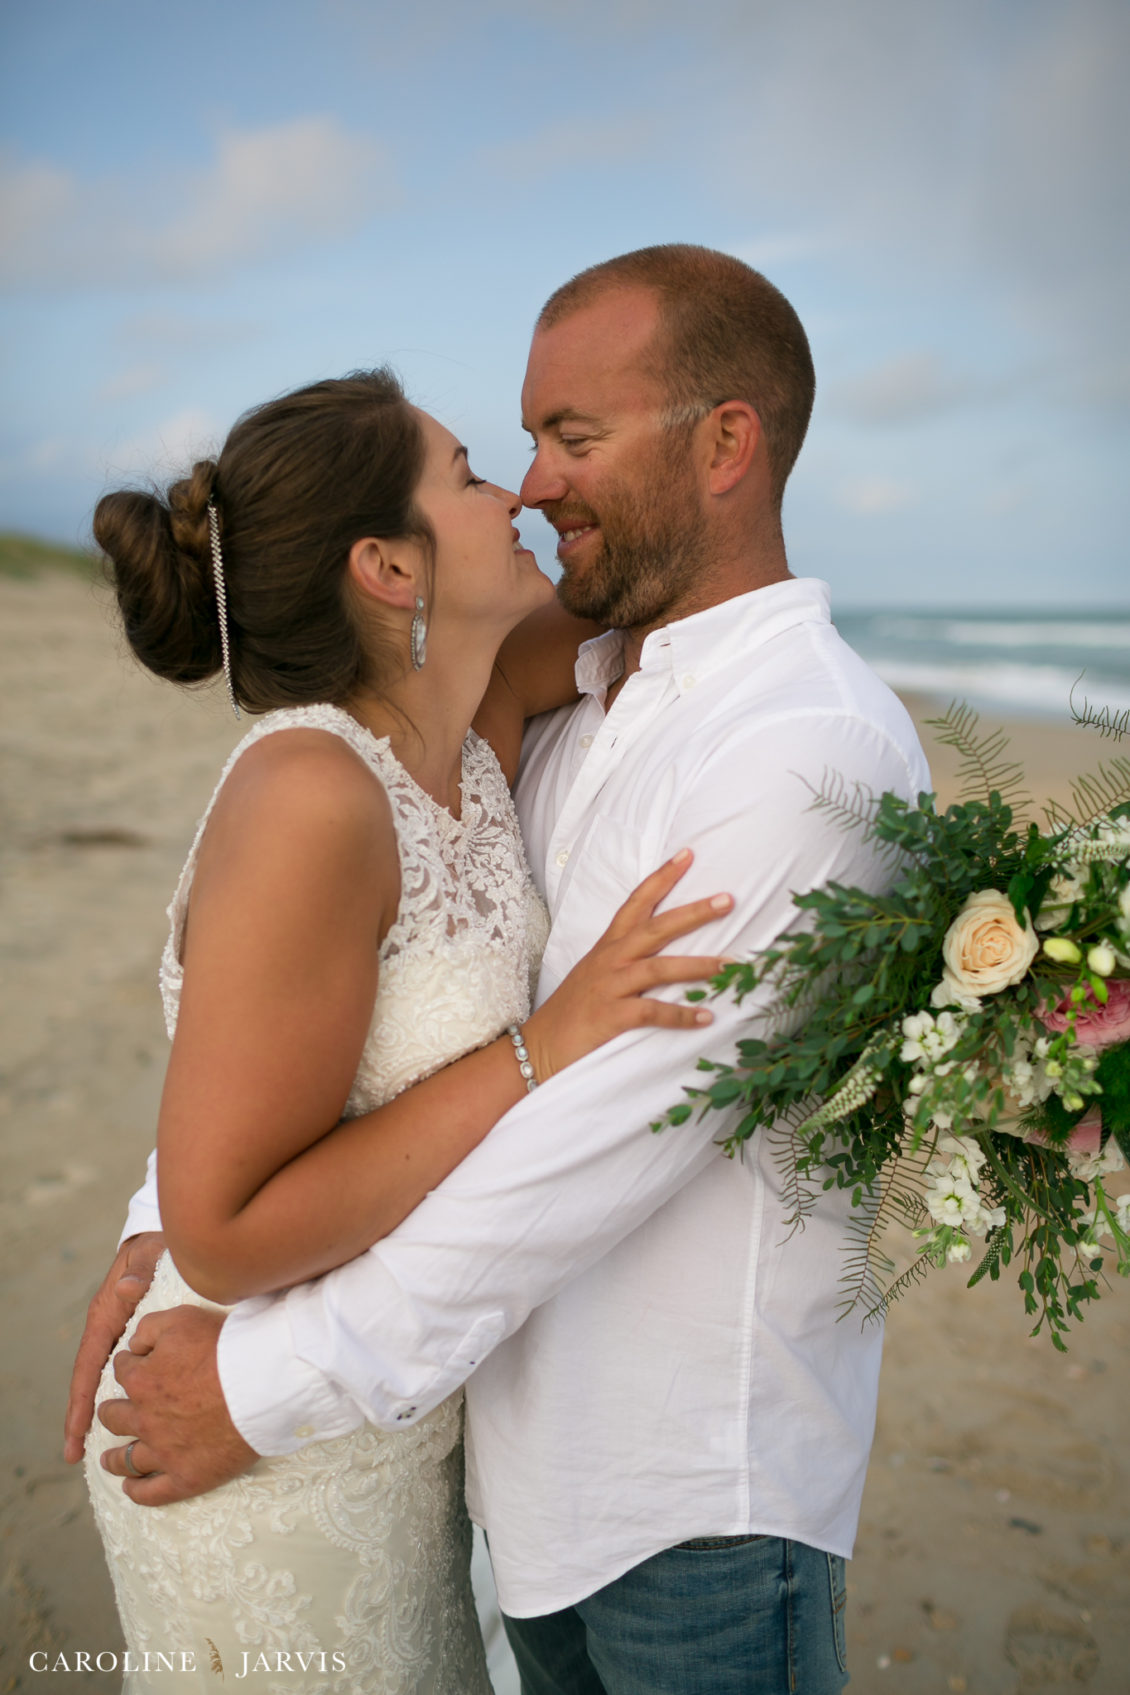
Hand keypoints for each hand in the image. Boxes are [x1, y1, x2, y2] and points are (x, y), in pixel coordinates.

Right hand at [63, 1231, 164, 1463]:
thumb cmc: (158, 1247)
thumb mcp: (151, 1254)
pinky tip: (129, 1421)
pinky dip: (123, 1397)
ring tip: (97, 1450)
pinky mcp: (136, 1339)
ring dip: (100, 1411)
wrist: (168, 1240)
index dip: (82, 1399)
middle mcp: (109, 1329)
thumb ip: (142, 1269)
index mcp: (107, 1313)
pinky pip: (125, 1373)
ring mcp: (120, 1335)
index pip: (89, 1363)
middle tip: (76, 1454)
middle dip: (82, 1416)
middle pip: (90, 1379)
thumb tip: (129, 1288)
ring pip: (107, 1380)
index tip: (76, 1430)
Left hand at [96, 1306, 257, 1504]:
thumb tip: (133, 1345)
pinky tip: (130, 1488)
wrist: (262, 1384)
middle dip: (111, 1413)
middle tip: (112, 1413)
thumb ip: (149, 1328)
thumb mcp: (182, 1319)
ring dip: (114, 1459)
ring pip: (125, 1459)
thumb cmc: (225, 1347)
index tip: (135, 1366)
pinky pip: (151, 1493)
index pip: (123, 1370)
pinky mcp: (185, 1477)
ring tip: (109, 1460)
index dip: (129, 1365)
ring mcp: (163, 1452)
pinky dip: (137, 1492)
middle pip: (114, 1418)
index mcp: (142, 1380)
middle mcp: (145, 1419)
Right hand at [523, 848, 732, 1081]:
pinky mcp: (611, 1016)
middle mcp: (611, 959)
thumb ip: (626, 957)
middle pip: (656, 928)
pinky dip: (681, 1015)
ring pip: (659, 968)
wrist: (540, 1046)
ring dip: (699, 966)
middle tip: (728, 900)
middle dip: (693, 913)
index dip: (662, 877)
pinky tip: (706, 1016)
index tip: (688, 855)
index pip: (637, 902)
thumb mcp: (598, 973)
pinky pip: (652, 1012)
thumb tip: (664, 950)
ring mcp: (610, 986)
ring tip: (732, 964)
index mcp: (609, 945)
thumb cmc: (574, 1010)